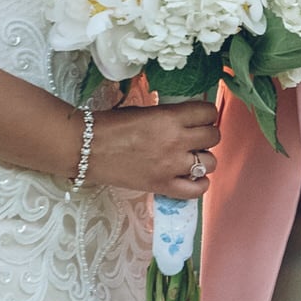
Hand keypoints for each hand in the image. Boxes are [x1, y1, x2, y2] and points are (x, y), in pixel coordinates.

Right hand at [84, 94, 220, 196]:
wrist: (87, 148)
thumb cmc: (112, 125)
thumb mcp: (145, 110)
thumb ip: (170, 115)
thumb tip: (189, 118)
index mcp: (170, 118)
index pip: (208, 113)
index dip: (206, 114)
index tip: (200, 117)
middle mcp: (176, 141)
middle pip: (213, 137)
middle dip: (206, 134)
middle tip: (194, 137)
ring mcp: (172, 166)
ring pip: (210, 163)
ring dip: (203, 159)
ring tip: (190, 157)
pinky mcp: (163, 186)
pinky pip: (198, 190)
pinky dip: (200, 184)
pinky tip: (192, 178)